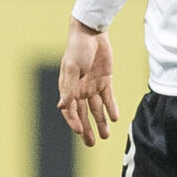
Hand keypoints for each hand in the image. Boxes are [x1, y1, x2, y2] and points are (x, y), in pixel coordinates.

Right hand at [57, 19, 118, 146]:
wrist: (91, 33)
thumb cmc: (77, 49)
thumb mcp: (72, 68)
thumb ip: (68, 88)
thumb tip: (61, 106)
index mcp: (68, 88)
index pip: (70, 110)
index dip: (74, 121)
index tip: (80, 131)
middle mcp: (79, 89)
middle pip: (83, 114)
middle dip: (87, 129)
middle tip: (92, 143)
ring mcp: (92, 86)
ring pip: (96, 109)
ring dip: (100, 122)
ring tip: (105, 136)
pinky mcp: (105, 81)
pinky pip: (108, 98)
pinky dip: (111, 108)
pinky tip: (114, 118)